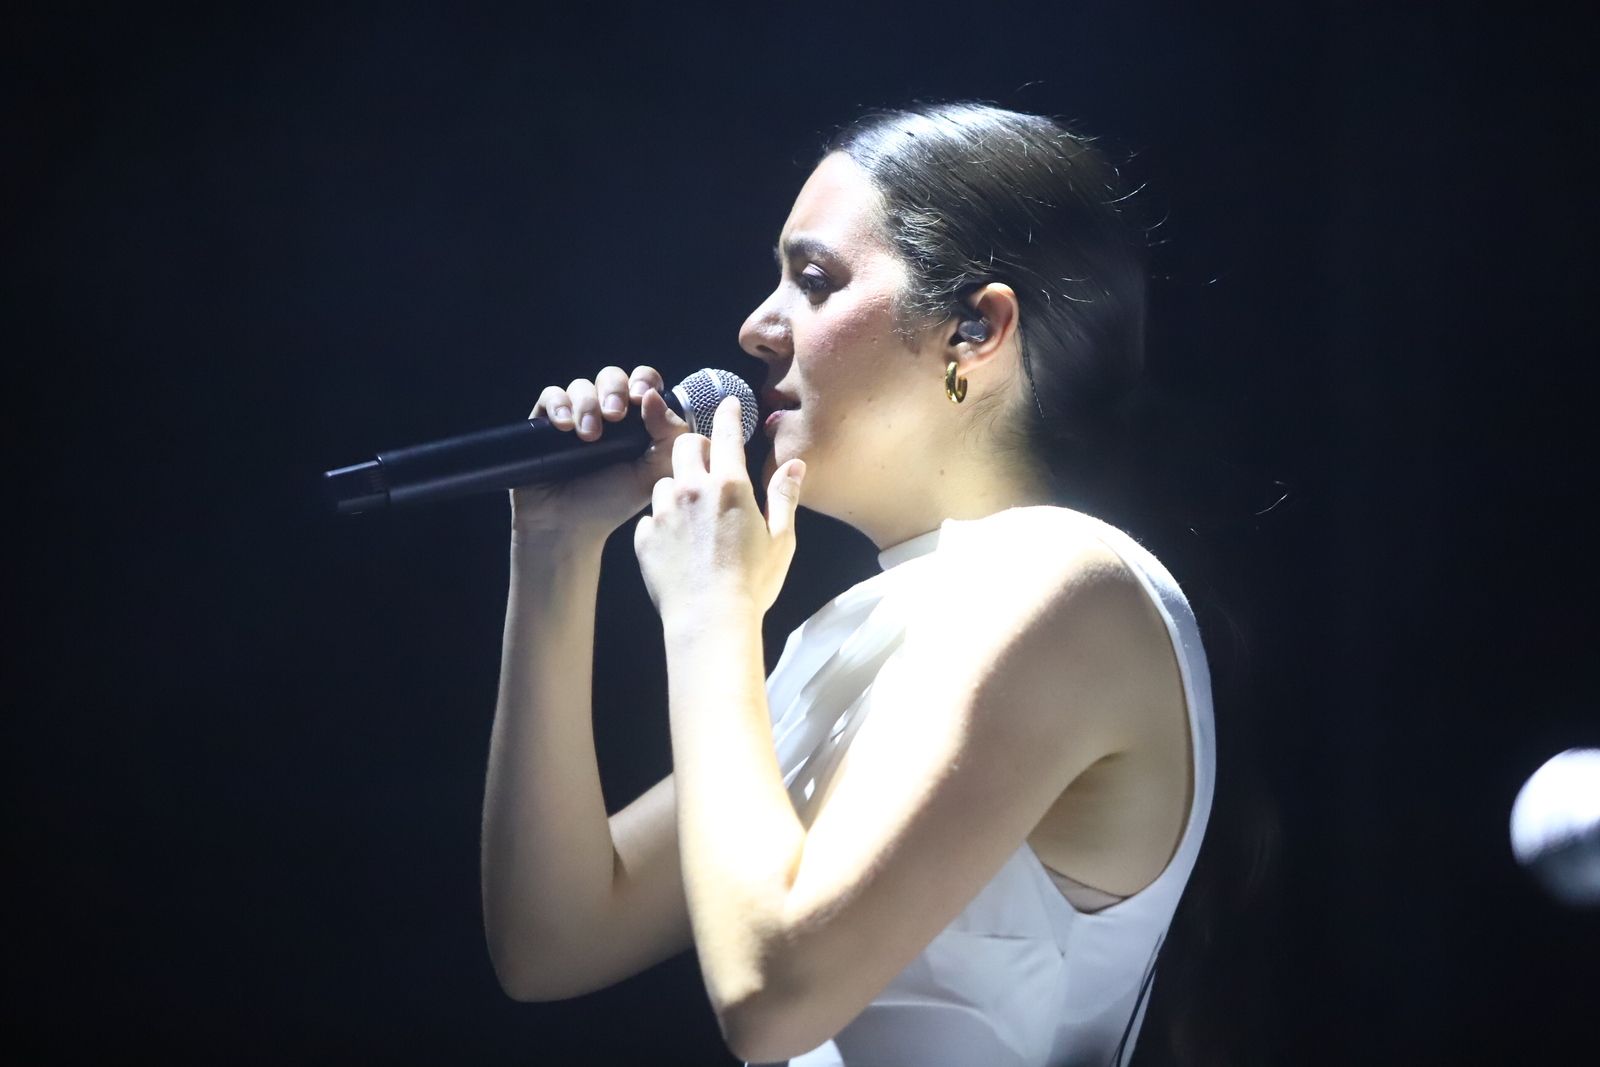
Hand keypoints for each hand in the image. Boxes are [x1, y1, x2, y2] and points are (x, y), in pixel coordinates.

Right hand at [511, 365, 690, 537]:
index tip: (641, 396)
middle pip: (612, 377)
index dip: (643, 381)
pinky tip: (564, 427)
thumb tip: (654, 396)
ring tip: (589, 436)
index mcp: (635, 423)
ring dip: (587, 404)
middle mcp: (604, 415)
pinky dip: (558, 406)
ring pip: (581, 385)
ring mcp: (574, 417)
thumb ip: (670, 437)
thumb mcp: (652, 474)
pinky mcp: (544, 423)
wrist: (567, 526)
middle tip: (615, 415)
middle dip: (614, 390)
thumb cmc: (612, 503)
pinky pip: (551, 396)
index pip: (643, 383)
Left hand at [634, 395, 805, 621]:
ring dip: (677, 489)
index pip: (726, 433)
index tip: (728, 403)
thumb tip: (795, 464)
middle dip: (697, 447)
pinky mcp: (644, 537)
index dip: (727, 413)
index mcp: (730, 486)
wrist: (709, 620)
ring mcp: (663, 512)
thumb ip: (784, 496)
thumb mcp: (781, 539)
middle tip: (708, 463)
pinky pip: (651, 518)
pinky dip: (662, 524)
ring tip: (692, 516)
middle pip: (685, 446)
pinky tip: (677, 545)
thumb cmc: (752, 582)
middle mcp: (692, 490)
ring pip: (664, 482)